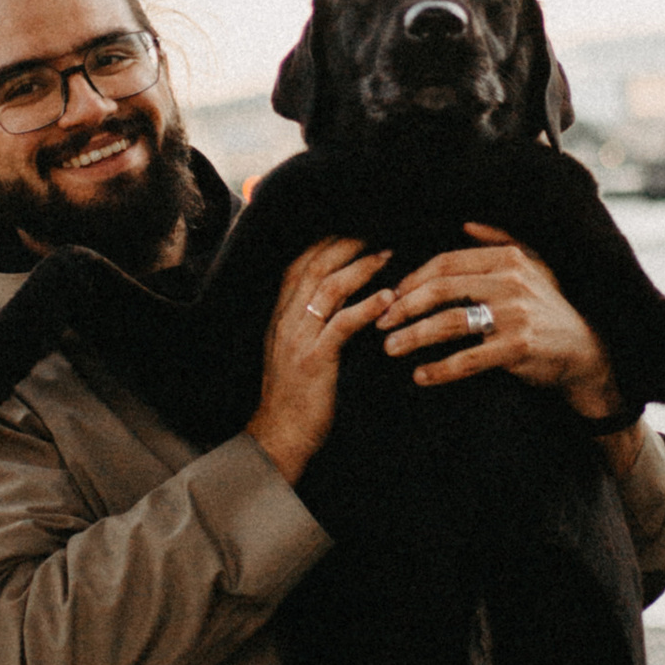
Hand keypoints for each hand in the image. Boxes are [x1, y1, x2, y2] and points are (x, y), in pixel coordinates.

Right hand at [247, 239, 391, 483]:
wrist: (278, 436)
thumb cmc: (293, 396)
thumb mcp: (293, 351)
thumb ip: (309, 323)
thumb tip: (339, 298)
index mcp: (280, 316)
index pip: (298, 265)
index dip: (324, 242)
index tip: (351, 227)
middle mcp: (285, 321)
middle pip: (314, 267)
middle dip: (346, 244)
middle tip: (375, 231)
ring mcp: (298, 339)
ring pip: (328, 289)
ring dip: (361, 268)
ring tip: (387, 255)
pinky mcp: (314, 360)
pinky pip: (341, 325)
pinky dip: (366, 307)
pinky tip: (387, 297)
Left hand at [380, 225, 630, 437]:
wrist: (585, 351)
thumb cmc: (550, 308)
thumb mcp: (536, 265)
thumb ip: (502, 240)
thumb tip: (466, 224)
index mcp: (509, 258)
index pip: (447, 263)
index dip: (413, 279)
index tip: (390, 296)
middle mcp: (511, 282)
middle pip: (442, 289)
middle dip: (404, 306)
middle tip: (381, 322)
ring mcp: (515, 315)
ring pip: (449, 322)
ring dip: (413, 336)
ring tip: (390, 347)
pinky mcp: (518, 348)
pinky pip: (468, 359)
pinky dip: (440, 369)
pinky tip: (420, 375)